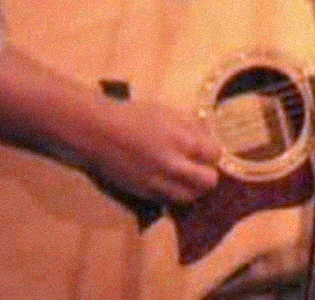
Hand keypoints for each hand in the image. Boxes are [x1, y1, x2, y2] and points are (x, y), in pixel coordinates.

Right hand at [87, 100, 221, 203]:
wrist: (99, 132)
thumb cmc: (133, 116)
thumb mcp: (167, 113)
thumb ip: (190, 126)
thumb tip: (207, 136)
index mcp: (182, 141)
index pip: (215, 155)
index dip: (212, 153)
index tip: (206, 151)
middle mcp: (174, 166)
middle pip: (209, 182)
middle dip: (208, 174)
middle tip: (200, 167)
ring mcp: (159, 182)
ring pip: (190, 197)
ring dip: (192, 188)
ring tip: (185, 177)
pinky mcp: (145, 194)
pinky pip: (169, 201)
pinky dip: (173, 193)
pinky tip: (167, 182)